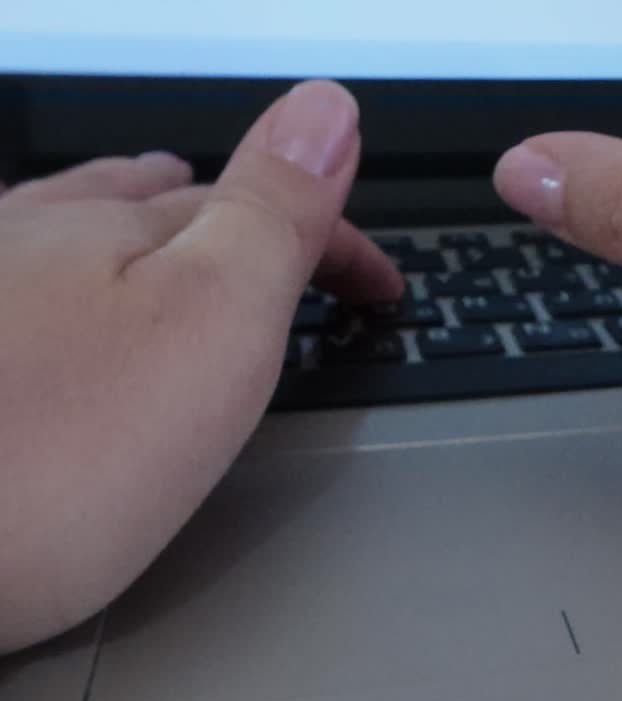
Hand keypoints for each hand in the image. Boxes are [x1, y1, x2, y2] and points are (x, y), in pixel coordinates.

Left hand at [0, 81, 401, 652]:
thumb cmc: (44, 463)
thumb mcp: (209, 321)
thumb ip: (272, 212)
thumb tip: (327, 110)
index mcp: (115, 226)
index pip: (261, 205)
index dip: (338, 244)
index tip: (380, 294)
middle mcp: (33, 237)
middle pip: (167, 208)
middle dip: (245, 224)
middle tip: (297, 255)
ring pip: (82, 227)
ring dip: (147, 225)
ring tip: (179, 223)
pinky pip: (22, 276)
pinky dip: (68, 269)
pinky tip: (55, 290)